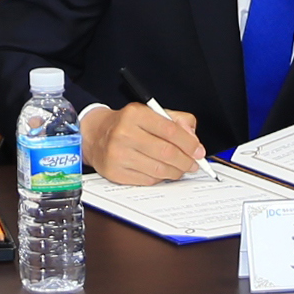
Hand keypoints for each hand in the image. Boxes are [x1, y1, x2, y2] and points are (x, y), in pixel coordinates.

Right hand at [79, 100, 204, 184]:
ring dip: (175, 172)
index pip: (170, 131)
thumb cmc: (126, 124)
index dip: (189, 144)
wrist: (95, 134)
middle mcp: (124, 133)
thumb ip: (177, 120)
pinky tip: (161, 172)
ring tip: (180, 169)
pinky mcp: (115, 172)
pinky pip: (147, 181)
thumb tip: (193, 139)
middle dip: (186, 161)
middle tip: (193, 164)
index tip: (198, 151)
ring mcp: (118, 155)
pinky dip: (159, 179)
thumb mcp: (150, 112)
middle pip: (167, 153)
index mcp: (135, 114)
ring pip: (159, 170)